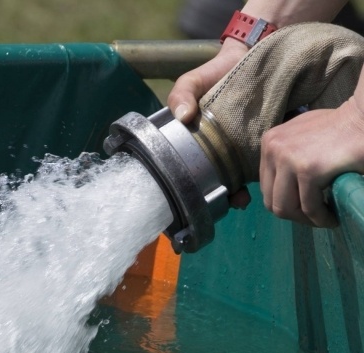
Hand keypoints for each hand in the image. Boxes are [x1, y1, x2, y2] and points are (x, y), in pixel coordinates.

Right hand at [167, 39, 250, 208]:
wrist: (250, 54)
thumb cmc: (215, 72)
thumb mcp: (191, 82)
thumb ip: (181, 94)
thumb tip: (183, 117)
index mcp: (201, 142)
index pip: (197, 170)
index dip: (200, 185)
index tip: (205, 195)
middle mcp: (221, 149)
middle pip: (222, 179)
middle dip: (227, 194)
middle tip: (234, 199)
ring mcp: (244, 145)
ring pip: (244, 174)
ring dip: (246, 187)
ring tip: (247, 196)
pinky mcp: (266, 136)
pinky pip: (266, 157)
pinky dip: (268, 168)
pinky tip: (267, 174)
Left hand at [259, 98, 363, 226]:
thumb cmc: (341, 127)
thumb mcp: (302, 139)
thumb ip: (287, 157)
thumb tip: (284, 187)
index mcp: (270, 143)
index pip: (267, 187)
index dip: (286, 203)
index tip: (305, 208)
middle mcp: (273, 149)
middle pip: (271, 200)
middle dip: (294, 215)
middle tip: (315, 217)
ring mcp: (288, 159)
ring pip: (285, 208)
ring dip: (306, 220)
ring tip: (325, 219)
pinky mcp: (308, 170)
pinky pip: (309, 207)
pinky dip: (321, 218)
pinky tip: (333, 218)